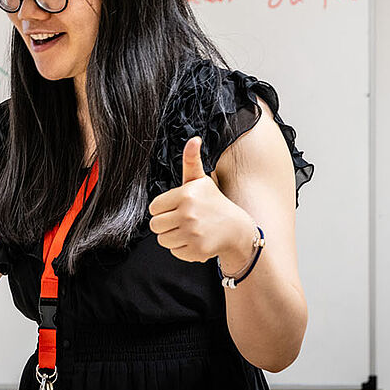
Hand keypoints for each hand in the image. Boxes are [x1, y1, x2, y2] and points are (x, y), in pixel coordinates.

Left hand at [149, 136, 254, 269]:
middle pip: (155, 225)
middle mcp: (189, 214)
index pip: (153, 208)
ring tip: (188, 229)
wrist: (236, 229)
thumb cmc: (212, 201)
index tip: (176, 207)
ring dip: (172, 236)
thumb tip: (193, 138)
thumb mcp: (200, 180)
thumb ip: (191, 160)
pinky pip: (174, 251)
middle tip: (181, 219)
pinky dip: (182, 248)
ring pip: (162, 239)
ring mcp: (193, 233)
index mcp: (186, 194)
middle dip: (165, 223)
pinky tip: (195, 239)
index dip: (163, 208)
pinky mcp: (197, 250)